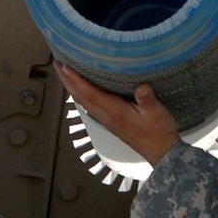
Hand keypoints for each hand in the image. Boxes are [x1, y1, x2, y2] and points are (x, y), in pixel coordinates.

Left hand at [54, 64, 179, 166]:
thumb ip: (147, 100)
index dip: (76, 80)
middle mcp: (106, 116)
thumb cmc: (158, 132)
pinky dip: (81, 95)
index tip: (64, 67)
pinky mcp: (110, 122)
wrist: (160, 153)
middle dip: (67, 81)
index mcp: (114, 112)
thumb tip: (142, 87)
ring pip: (83, 101)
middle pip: (81, 97)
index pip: (90, 93)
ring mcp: (107, 120)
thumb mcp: (157, 113)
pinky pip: (90, 106)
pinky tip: (81, 91)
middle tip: (57, 65)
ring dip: (72, 88)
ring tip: (64, 74)